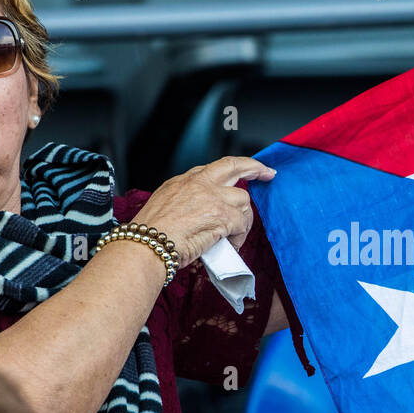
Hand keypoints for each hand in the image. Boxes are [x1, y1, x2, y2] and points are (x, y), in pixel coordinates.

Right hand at [135, 156, 275, 267]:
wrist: (146, 245)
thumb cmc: (150, 234)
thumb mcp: (166, 206)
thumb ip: (188, 202)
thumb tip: (204, 213)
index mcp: (184, 180)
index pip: (216, 167)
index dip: (234, 168)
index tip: (247, 169)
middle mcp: (198, 183)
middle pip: (235, 167)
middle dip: (255, 168)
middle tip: (268, 174)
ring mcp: (211, 197)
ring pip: (243, 200)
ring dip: (243, 220)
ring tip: (233, 237)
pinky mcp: (221, 215)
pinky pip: (241, 223)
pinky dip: (239, 236)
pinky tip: (230, 246)